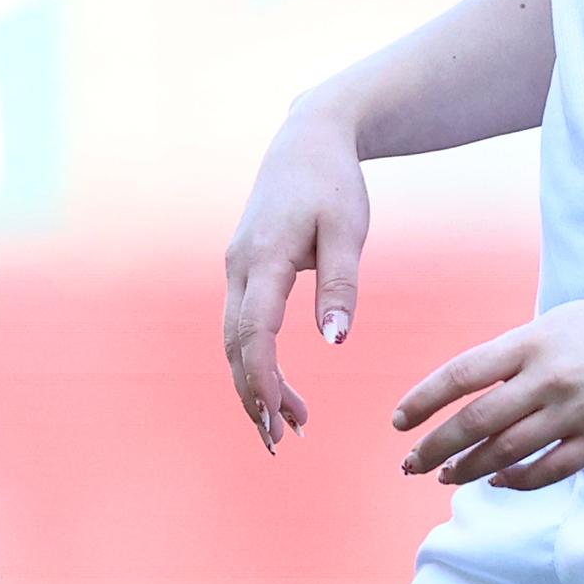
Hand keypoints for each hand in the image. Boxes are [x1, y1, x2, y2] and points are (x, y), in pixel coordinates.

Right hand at [222, 90, 371, 456]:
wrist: (307, 139)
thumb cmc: (333, 181)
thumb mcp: (347, 228)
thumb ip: (341, 283)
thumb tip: (336, 340)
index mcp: (263, 257)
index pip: (254, 332)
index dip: (263, 380)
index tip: (279, 419)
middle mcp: (239, 267)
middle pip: (235, 346)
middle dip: (254, 397)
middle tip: (281, 443)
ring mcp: (237, 269)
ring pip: (235, 341)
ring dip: (256, 385)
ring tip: (291, 427)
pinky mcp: (245, 272)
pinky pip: (244, 326)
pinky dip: (258, 362)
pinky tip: (284, 389)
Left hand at [393, 287, 583, 490]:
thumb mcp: (558, 324)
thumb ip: (518, 355)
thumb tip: (477, 391)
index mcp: (532, 341)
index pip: (461, 375)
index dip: (423, 401)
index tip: (400, 422)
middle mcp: (548, 377)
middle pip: (475, 422)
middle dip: (435, 448)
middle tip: (411, 465)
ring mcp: (576, 411)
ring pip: (506, 452)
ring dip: (469, 469)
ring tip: (447, 478)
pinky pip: (550, 470)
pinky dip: (518, 480)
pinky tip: (499, 482)